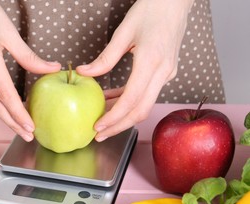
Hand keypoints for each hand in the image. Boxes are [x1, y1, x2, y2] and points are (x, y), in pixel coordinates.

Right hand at [0, 0, 60, 141]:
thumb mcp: (9, 33)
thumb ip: (30, 57)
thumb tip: (51, 69)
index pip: (5, 94)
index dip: (18, 114)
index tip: (30, 127)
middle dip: (11, 122)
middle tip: (27, 135)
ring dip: (2, 112)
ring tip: (18, 122)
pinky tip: (0, 100)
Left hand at [77, 0, 194, 140]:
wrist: (175, 1)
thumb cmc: (151, 10)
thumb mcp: (124, 31)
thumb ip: (105, 57)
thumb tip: (85, 73)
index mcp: (151, 61)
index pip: (131, 99)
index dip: (114, 117)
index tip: (97, 126)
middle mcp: (163, 72)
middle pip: (141, 110)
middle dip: (119, 126)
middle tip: (98, 134)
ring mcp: (167, 74)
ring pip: (144, 105)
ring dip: (123, 115)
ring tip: (102, 119)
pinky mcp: (166, 73)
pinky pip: (147, 94)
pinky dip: (129, 101)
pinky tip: (113, 100)